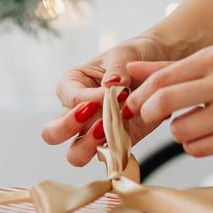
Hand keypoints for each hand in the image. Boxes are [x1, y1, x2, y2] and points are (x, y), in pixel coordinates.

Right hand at [42, 35, 173, 169]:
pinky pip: (108, 158)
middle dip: (67, 128)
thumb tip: (112, 85)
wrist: (160, 65)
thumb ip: (117, 69)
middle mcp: (76, 112)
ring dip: (90, 146)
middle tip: (93, 115)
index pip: (68, 97)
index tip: (107, 93)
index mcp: (72, 85)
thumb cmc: (132, 57)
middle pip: (52, 133)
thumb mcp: (124, 54)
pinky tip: (128, 139)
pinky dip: (116, 154)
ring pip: (75, 154)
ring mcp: (93, 131)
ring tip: (111, 129)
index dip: (85, 99)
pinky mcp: (115, 143)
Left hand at [126, 43, 212, 158]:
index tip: (132, 105)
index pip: (161, 78)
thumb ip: (174, 67)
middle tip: (149, 118)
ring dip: (179, 132)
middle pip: (163, 102)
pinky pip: (201, 149)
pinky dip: (197, 145)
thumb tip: (131, 69)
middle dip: (148, 114)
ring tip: (196, 124)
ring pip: (180, 131)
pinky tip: (212, 135)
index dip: (139, 96)